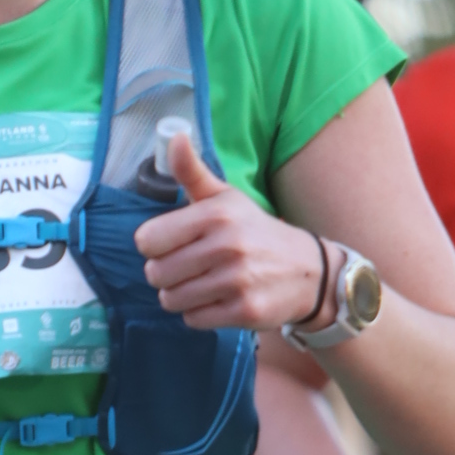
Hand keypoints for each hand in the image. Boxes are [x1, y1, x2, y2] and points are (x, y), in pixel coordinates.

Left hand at [135, 134, 333, 332]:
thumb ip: (192, 171)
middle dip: (167, 274)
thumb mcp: (225, 198)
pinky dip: (200, 313)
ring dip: (181, 296)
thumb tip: (173, 135)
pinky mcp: (245, 311)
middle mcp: (227, 246)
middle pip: (156, 274)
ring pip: (171, 300)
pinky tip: (220, 299)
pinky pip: (193, 320)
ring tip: (205, 283)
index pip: (146, 241)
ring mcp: (237, 281)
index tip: (174, 243)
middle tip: (191, 267)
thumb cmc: (254, 231)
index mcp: (215, 215)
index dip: (154, 246)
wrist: (308, 271)